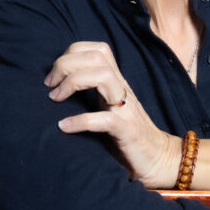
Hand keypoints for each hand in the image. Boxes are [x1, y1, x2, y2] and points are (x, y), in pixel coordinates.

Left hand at [44, 41, 182, 187]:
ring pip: (103, 75)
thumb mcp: (106, 109)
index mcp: (115, 83)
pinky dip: (80, 121)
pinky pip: (105, 119)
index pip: (96, 50)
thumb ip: (91, 96)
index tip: (53, 79)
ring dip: (73, 82)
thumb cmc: (126, 136)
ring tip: (56, 100)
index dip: (70, 55)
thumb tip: (56, 90)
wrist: (159, 159)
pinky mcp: (128, 131)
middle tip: (50, 87)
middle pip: (96, 55)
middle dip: (66, 65)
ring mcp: (126, 109)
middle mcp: (121, 90)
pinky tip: (64, 127)